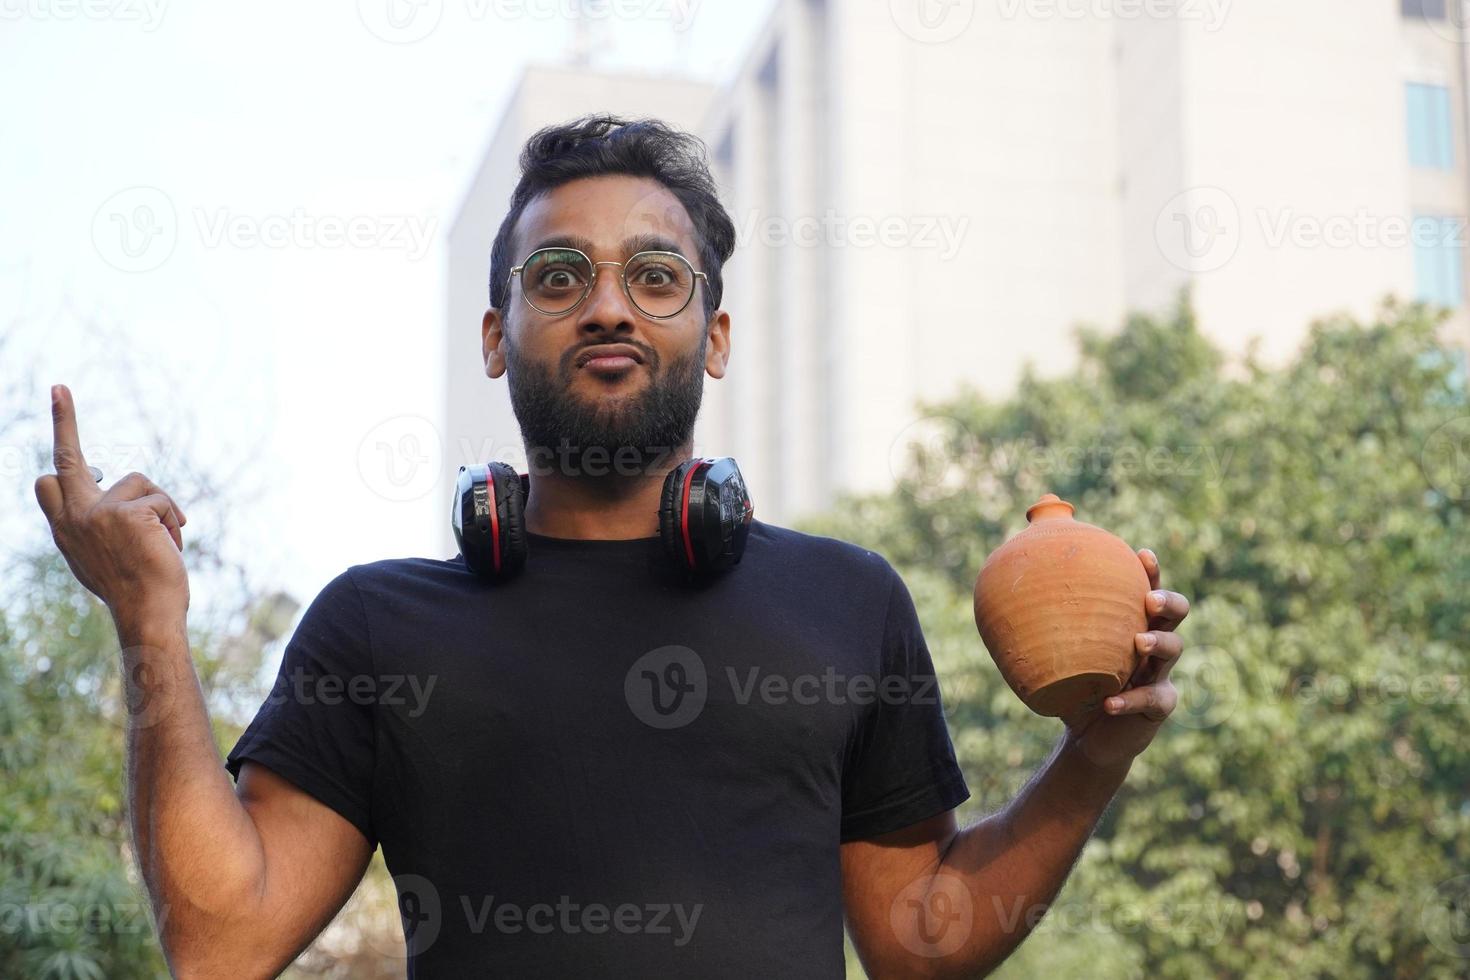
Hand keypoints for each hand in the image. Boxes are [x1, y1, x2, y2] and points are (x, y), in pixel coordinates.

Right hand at [33, 384, 189, 624]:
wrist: (149, 615)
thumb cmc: (135, 590)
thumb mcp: (103, 558)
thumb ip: (96, 526)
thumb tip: (102, 488)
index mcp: (65, 530)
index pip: (49, 483)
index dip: (57, 448)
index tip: (58, 403)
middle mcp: (73, 518)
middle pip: (68, 461)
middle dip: (62, 421)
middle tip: (57, 388)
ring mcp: (97, 514)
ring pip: (140, 484)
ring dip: (160, 507)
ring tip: (162, 541)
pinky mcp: (127, 513)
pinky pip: (162, 501)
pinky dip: (173, 521)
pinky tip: (170, 546)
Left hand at [1061, 548, 1189, 769]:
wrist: (1089, 735)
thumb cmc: (1075, 685)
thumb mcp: (1060, 653)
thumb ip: (1043, 625)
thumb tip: (1002, 591)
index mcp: (1131, 623)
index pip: (1148, 590)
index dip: (1151, 572)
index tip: (1142, 555)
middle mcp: (1153, 644)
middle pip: (1177, 613)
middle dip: (1167, 601)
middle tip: (1149, 600)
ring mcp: (1160, 674)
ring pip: (1173, 650)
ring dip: (1157, 642)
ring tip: (1138, 641)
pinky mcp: (1158, 706)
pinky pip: (1151, 699)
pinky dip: (1130, 700)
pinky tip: (1110, 703)